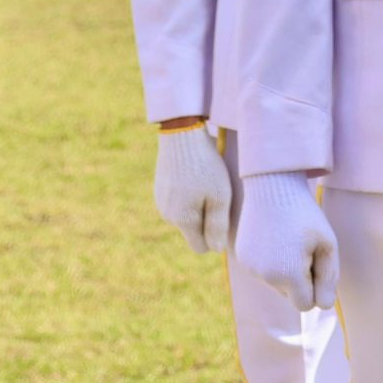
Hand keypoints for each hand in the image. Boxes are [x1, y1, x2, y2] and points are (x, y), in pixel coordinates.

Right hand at [152, 125, 232, 253]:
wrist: (181, 133)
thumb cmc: (205, 165)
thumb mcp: (219, 196)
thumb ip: (218, 226)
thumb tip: (216, 249)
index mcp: (182, 220)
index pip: (200, 247)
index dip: (214, 237)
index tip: (223, 214)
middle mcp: (167, 215)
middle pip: (193, 230)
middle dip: (206, 219)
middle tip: (216, 193)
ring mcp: (161, 201)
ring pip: (186, 215)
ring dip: (197, 205)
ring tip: (205, 181)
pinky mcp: (160, 188)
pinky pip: (178, 202)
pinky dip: (188, 194)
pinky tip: (194, 175)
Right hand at [234, 171, 338, 310]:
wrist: (272, 185)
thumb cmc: (305, 214)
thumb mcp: (327, 243)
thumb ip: (329, 278)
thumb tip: (323, 305)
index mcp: (289, 275)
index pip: (305, 304)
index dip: (315, 286)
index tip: (316, 261)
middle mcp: (266, 276)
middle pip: (290, 295)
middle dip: (299, 278)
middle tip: (303, 246)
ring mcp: (251, 268)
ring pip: (275, 284)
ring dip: (284, 270)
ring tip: (288, 240)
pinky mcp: (242, 258)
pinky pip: (262, 271)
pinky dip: (270, 261)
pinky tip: (274, 237)